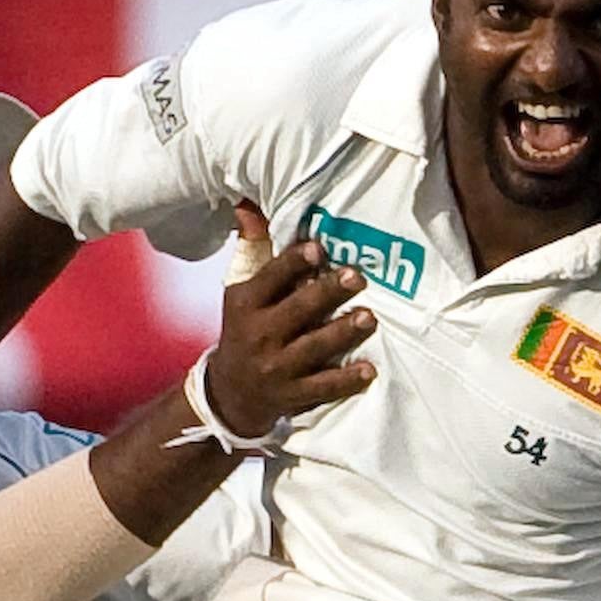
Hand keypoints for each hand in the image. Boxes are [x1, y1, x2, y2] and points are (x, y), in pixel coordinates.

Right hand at [201, 201, 376, 439]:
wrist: (231, 394)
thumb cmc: (245, 330)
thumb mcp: (240, 289)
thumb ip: (252, 248)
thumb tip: (248, 205)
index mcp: (246, 303)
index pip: (271, 277)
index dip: (295, 263)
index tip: (319, 248)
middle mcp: (258, 335)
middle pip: (297, 310)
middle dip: (328, 293)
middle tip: (358, 278)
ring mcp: (275, 368)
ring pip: (313, 348)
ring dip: (343, 333)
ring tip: (369, 318)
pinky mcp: (291, 395)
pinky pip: (322, 388)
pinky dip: (346, 381)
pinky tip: (369, 370)